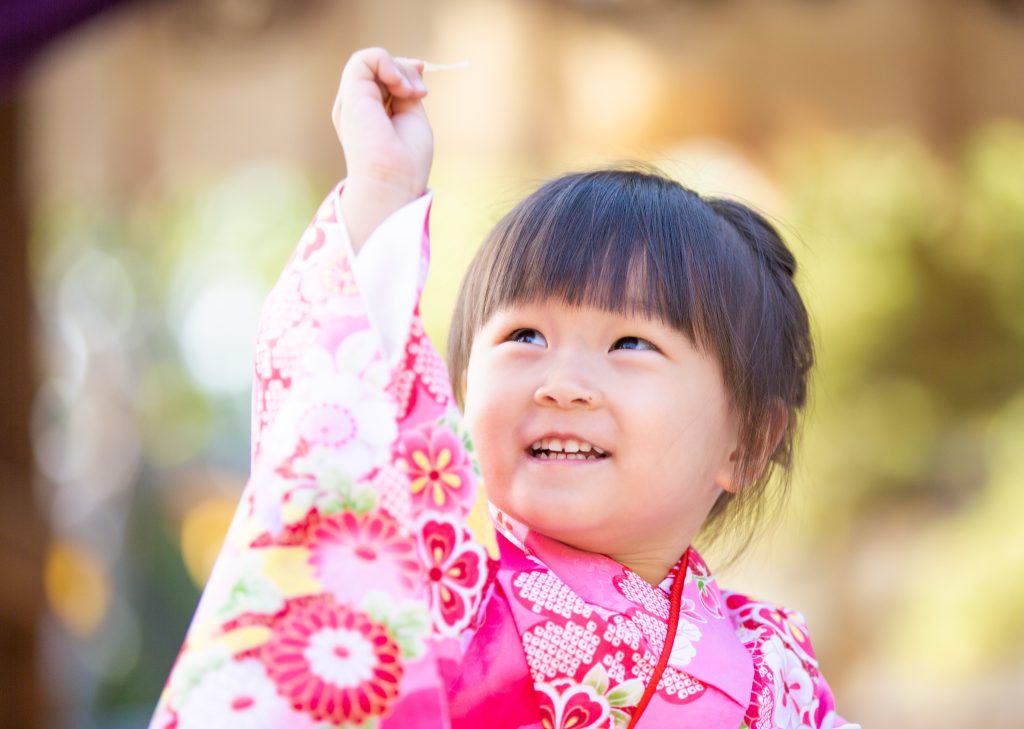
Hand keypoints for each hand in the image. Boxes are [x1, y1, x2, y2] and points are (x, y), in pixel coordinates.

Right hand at [332, 48, 432, 249]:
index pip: (384, 79)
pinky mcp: (350, 94)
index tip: (422, 90)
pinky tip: (399, 85)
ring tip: (410, 93)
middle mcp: (357, 106)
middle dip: (405, 72)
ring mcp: (352, 100)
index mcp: (369, 115)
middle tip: (419, 94)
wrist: (393, 180)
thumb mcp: (412, 117)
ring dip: (399, 70)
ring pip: (373, 62)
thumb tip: (414, 63)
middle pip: (380, 69)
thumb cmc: (406, 161)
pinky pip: (364, 59)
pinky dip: (386, 62)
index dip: (404, 73)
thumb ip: (407, 90)